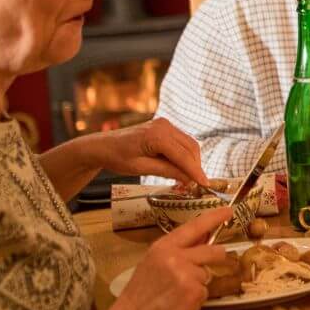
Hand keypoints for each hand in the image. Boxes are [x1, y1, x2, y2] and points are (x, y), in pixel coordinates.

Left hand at [79, 118, 210, 186]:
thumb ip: (167, 171)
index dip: (196, 171)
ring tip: (187, 179)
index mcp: (157, 135)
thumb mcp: (141, 168)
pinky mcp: (165, 127)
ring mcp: (165, 124)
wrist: (103, 146)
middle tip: (195, 185)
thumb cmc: (117, 157)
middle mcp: (164, 126)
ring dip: (191, 161)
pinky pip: (181, 141)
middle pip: (190, 148)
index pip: (183, 156)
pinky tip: (179, 168)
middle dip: (195, 166)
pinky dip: (184, 155)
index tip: (205, 184)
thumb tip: (189, 179)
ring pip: (189, 144)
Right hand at [108, 208, 231, 309]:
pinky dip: (196, 299)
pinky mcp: (194, 293)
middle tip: (215, 262)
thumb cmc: (139, 295)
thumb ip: (176, 250)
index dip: (213, 218)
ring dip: (199, 284)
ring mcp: (187, 275)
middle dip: (217, 257)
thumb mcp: (152, 263)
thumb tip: (202, 237)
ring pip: (206, 274)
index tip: (229, 211)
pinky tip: (179, 305)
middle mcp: (176, 257)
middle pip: (212, 251)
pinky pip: (204, 292)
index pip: (193, 227)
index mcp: (162, 247)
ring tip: (177, 294)